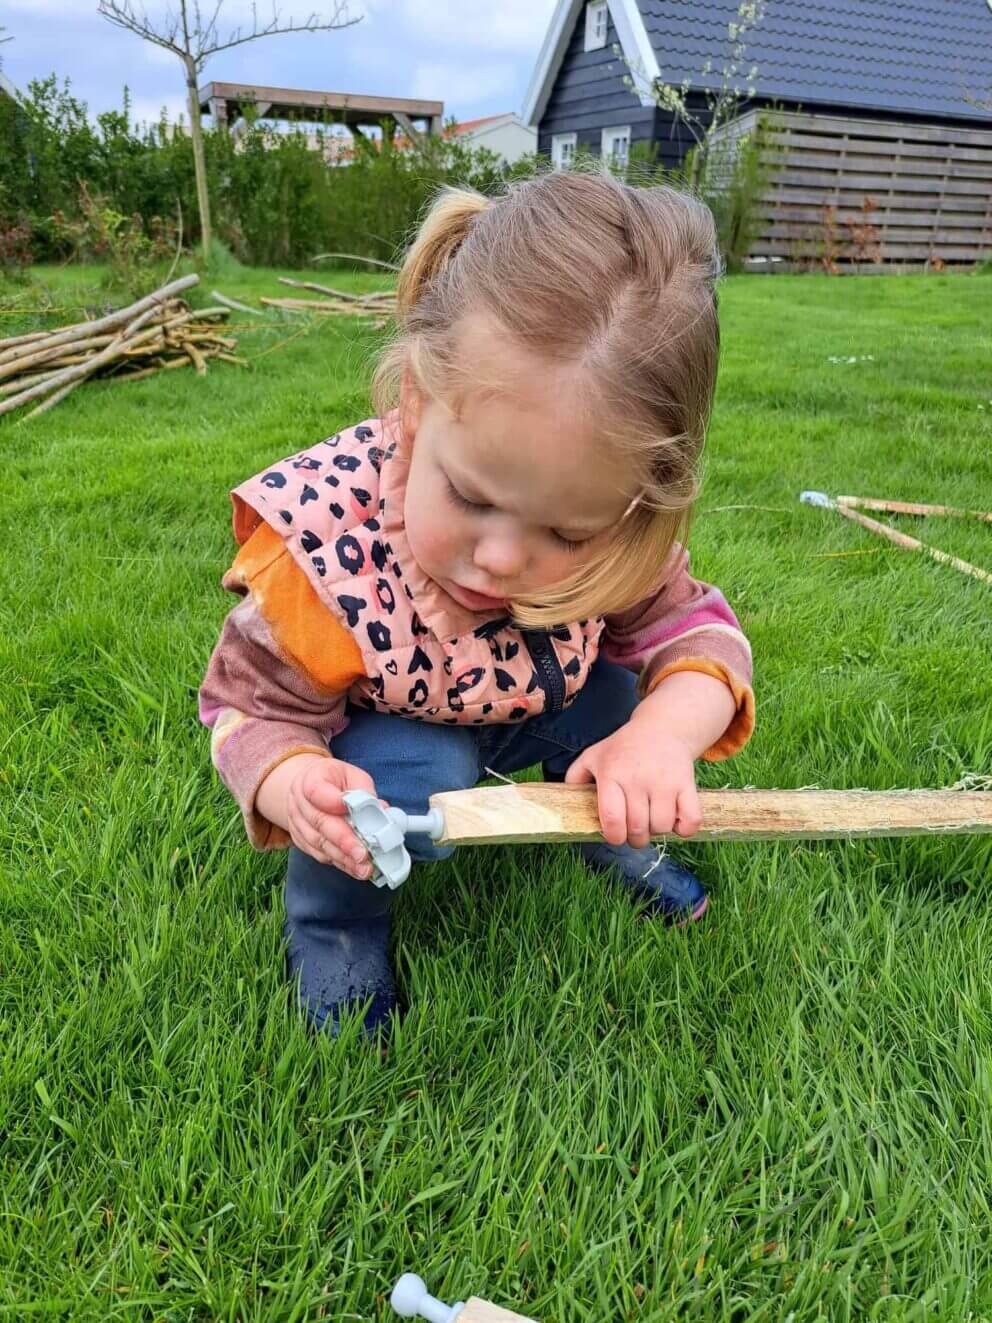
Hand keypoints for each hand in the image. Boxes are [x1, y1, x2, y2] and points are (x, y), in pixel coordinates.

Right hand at [285, 756, 380, 877]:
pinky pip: (318, 854)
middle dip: (344, 841)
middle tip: (363, 855)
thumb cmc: (335, 781)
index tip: (355, 816)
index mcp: (310, 779)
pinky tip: (354, 868)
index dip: (335, 803)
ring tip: (363, 868)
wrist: (308, 789)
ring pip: (318, 843)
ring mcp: (296, 823)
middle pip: (319, 822)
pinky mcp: (300, 840)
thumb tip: (382, 811)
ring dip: (343, 858)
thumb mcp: (352, 776)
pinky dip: (338, 862)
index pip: (317, 791)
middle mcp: (299, 801)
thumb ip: (365, 792)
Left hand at [564, 724, 702, 846]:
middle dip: (634, 838)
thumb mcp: (593, 756)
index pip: (611, 817)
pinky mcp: (687, 784)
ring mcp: (664, 782)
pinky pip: (691, 819)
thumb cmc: (622, 749)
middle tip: (633, 829)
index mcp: (612, 774)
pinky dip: (685, 829)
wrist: (661, 728)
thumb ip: (574, 777)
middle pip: (637, 828)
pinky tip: (676, 820)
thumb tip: (563, 803)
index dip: (613, 836)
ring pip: (662, 827)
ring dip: (656, 831)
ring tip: (651, 820)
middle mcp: (638, 779)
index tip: (615, 835)